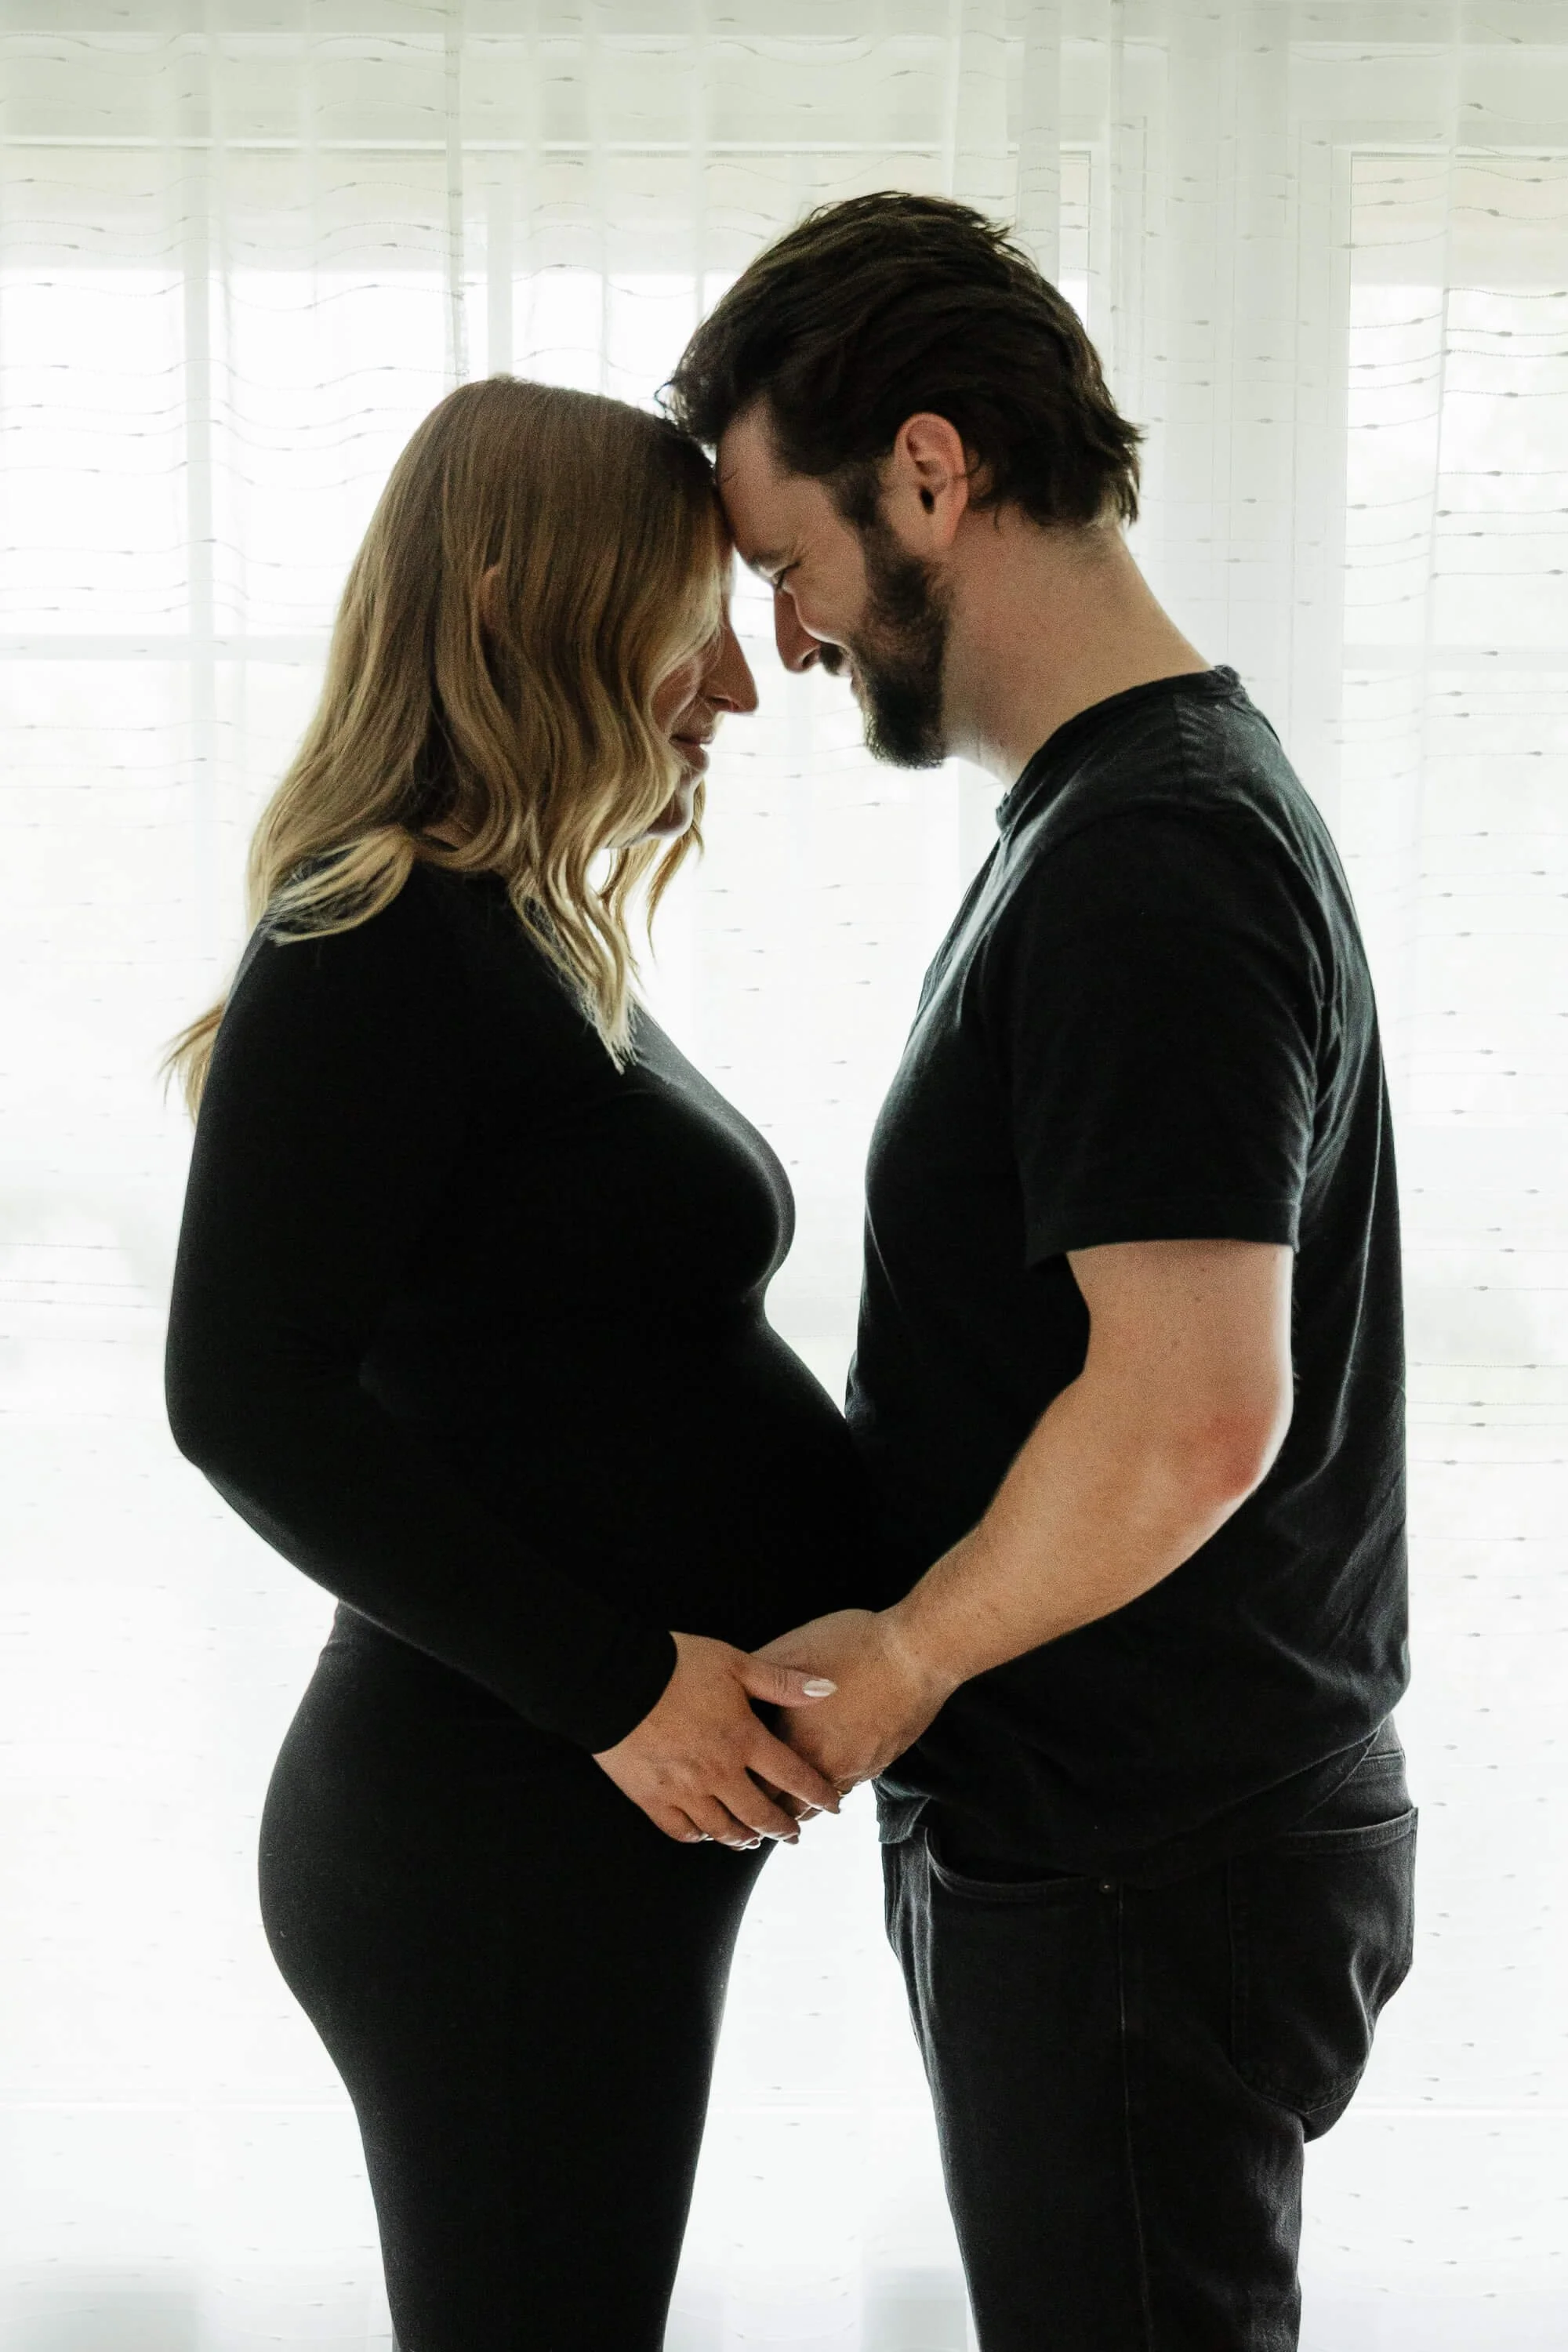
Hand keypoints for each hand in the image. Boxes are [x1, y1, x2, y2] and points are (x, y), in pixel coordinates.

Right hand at [592, 1630, 843, 1847]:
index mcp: (743, 1738)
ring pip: (722, 1830)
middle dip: (783, 1828)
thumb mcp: (735, 1663)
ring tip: (753, 1839)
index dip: (817, 1793)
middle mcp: (718, 1772)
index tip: (832, 1805)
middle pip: (760, 1814)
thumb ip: (782, 1681)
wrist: (613, 1678)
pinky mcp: (651, 1798)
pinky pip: (681, 1830)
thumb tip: (827, 1688)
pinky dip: (699, 1836)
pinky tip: (706, 1834)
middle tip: (794, 1835)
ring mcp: (684, 1790)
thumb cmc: (676, 1665)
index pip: (793, 1776)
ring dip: (744, 1837)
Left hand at [751, 1607, 957, 1794]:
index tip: (735, 1795)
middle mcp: (826, 1764)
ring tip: (790, 1807)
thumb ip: (760, 1674)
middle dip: (774, 1813)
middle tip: (759, 1816)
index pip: (761, 1786)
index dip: (745, 1794)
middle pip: (792, 1808)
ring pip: (823, 1803)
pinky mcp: (882, 1762)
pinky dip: (833, 1789)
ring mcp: (859, 1767)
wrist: (917, 1654)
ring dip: (805, 1806)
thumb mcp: (794, 1649)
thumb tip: (732, 1689)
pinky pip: (850, 1786)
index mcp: (798, 1741)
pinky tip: (826, 1779)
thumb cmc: (855, 1646)